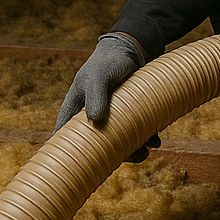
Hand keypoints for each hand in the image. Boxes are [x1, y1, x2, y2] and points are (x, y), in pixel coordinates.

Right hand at [54, 32, 159, 160]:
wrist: (132, 48)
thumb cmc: (109, 60)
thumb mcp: (99, 76)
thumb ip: (95, 95)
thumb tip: (95, 119)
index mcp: (75, 108)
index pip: (64, 137)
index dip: (68, 156)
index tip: (76, 172)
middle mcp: (91, 115)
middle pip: (96, 144)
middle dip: (112, 155)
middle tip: (132, 158)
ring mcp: (110, 115)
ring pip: (117, 140)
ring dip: (132, 148)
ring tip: (146, 151)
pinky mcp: (127, 112)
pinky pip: (132, 130)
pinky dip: (143, 137)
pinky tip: (155, 140)